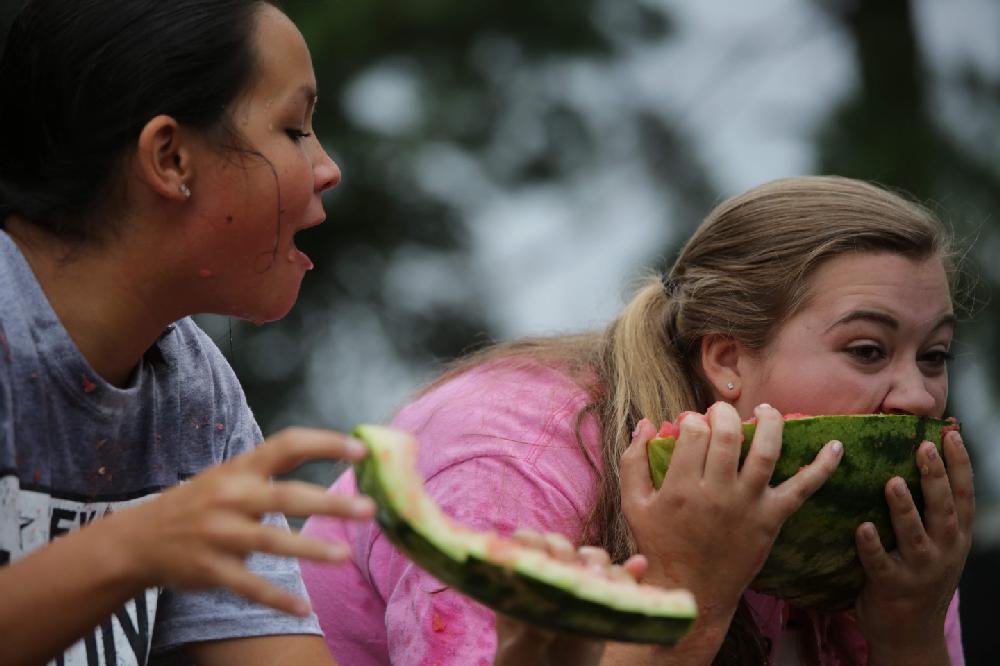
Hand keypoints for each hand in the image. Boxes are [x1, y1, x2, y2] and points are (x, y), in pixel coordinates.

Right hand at [109, 427, 374, 616]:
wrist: (137, 540)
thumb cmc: (199, 504)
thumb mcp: (229, 476)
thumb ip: (270, 472)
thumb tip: (326, 463)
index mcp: (241, 469)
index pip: (288, 445)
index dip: (326, 444)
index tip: (361, 450)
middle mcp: (231, 496)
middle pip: (287, 496)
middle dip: (330, 503)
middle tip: (369, 509)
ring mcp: (219, 533)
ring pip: (271, 540)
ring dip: (310, 549)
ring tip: (344, 557)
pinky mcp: (211, 568)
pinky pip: (249, 585)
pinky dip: (277, 599)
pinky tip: (304, 608)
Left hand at [493, 530, 647, 665]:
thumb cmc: (523, 663)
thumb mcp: (520, 652)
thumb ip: (531, 635)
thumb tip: (550, 622)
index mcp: (522, 578)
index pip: (526, 544)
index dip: (535, 544)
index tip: (545, 561)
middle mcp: (551, 573)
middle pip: (562, 547)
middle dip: (569, 555)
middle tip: (578, 575)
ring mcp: (579, 586)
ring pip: (594, 560)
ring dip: (601, 564)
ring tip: (604, 581)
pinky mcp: (604, 602)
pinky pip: (620, 583)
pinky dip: (630, 573)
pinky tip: (640, 566)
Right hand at [620, 403, 842, 628]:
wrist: (692, 592)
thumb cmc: (660, 545)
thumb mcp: (634, 505)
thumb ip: (633, 462)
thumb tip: (646, 423)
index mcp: (680, 488)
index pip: (692, 432)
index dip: (692, 419)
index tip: (691, 423)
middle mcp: (716, 493)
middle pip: (727, 434)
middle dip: (724, 413)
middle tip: (720, 413)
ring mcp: (747, 505)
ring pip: (765, 451)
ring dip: (769, 422)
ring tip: (765, 410)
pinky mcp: (771, 520)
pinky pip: (803, 489)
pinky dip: (823, 466)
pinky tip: (836, 445)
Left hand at [853, 430, 973, 662]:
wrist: (909, 634)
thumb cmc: (918, 576)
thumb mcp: (937, 543)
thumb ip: (930, 508)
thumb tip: (917, 457)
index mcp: (954, 536)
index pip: (963, 494)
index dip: (960, 463)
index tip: (951, 432)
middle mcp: (944, 550)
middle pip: (943, 509)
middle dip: (936, 476)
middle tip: (924, 446)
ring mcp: (920, 570)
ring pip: (915, 535)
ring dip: (905, 508)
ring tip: (893, 482)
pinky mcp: (892, 587)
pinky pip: (880, 564)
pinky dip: (872, 546)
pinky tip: (862, 528)